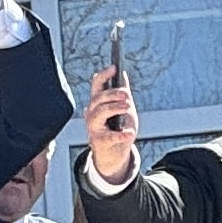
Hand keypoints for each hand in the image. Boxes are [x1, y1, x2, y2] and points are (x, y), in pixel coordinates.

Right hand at [81, 66, 139, 184]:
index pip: (97, 86)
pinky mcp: (99, 141)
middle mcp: (92, 113)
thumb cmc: (117, 130)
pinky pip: (109, 136)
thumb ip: (123, 95)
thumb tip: (123, 76)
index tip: (114, 68)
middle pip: (98, 98)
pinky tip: (129, 133)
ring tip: (128, 108)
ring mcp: (93, 127)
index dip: (103, 76)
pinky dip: (121, 135)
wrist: (112, 155)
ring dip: (115, 108)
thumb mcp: (123, 110)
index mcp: (97, 104)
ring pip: (99, 113)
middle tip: (127, 95)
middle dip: (113, 94)